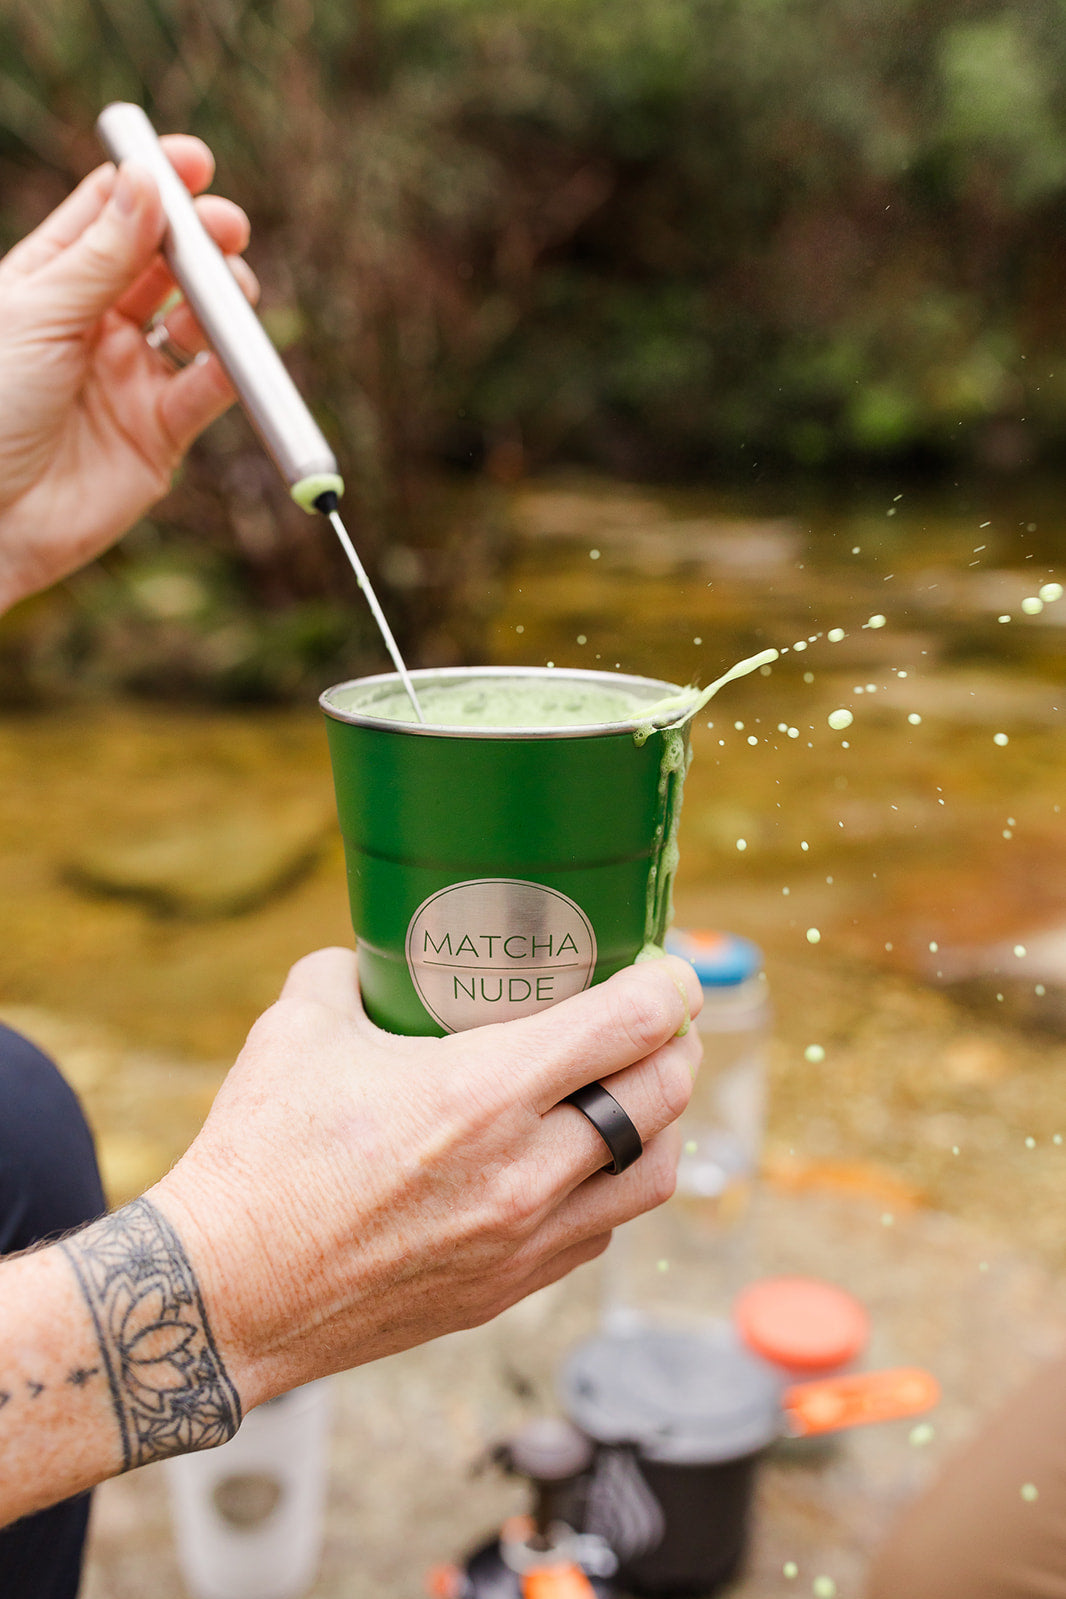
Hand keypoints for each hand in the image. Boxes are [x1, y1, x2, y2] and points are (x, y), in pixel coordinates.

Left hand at [0, 139, 256, 611]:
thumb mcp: (38, 314)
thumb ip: (101, 255)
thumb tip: (148, 182)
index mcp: (49, 283)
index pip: (110, 215)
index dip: (154, 184)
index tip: (193, 161)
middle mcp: (93, 326)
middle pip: (163, 265)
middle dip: (199, 240)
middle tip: (225, 226)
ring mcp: (129, 379)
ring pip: (196, 324)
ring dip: (220, 302)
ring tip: (226, 297)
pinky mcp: (160, 435)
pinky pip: (207, 392)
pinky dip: (230, 372)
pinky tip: (234, 357)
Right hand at [157, 947, 701, 1406]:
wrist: (224, 1294)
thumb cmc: (259, 1154)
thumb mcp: (299, 1028)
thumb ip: (347, 976)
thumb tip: (370, 959)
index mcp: (484, 1092)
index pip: (628, 1025)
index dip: (670, 985)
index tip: (670, 969)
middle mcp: (524, 1171)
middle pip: (661, 1097)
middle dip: (674, 1045)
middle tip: (658, 1022)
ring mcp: (523, 1241)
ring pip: (649, 1177)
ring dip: (659, 1126)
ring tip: (635, 1094)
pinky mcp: (505, 1291)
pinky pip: (597, 1234)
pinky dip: (606, 1189)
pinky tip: (577, 1166)